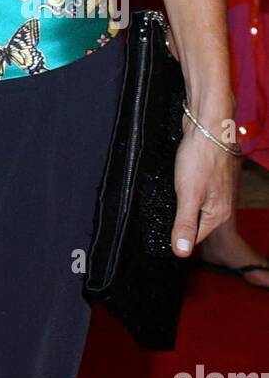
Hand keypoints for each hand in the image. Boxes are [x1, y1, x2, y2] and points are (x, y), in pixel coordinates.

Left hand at [170, 114, 235, 257]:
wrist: (206, 126)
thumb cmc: (200, 158)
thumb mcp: (188, 195)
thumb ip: (184, 224)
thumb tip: (181, 252)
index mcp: (216, 214)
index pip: (194, 238)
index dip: (176, 237)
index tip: (160, 233)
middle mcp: (218, 205)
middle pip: (194, 223)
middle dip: (177, 221)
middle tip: (158, 217)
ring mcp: (213, 190)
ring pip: (193, 206)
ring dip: (179, 206)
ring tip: (165, 201)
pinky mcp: (205, 176)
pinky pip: (192, 191)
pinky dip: (181, 191)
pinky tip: (173, 185)